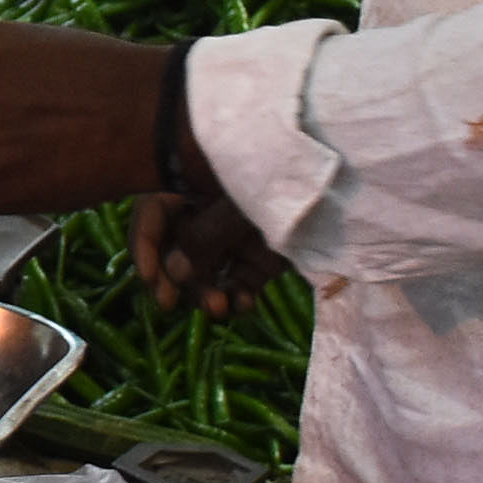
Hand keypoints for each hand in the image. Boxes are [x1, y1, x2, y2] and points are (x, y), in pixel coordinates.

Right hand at [132, 189, 285, 318]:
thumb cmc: (278, 175)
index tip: (152, 279)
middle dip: (176, 280)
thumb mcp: (237, 202)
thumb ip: (205, 236)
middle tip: (172, 305)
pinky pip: (239, 283)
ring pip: (206, 274)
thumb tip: (173, 272)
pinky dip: (238, 297)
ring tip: (217, 307)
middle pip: (175, 252)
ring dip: (206, 293)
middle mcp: (205, 216)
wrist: (336, 184)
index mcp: (190, 188)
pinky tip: (243, 305)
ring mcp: (232, 239)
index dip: (146, 249)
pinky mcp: (259, 260)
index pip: (152, 218)